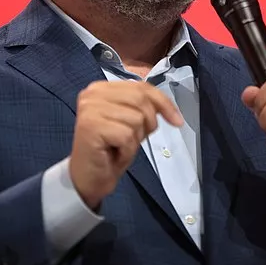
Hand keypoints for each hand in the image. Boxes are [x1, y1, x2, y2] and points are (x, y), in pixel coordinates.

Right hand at [70, 81, 182, 208]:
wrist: (89, 178)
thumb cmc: (110, 150)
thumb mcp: (132, 123)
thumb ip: (144, 107)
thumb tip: (168, 107)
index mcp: (102, 88)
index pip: (141, 87)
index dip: (163, 102)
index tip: (177, 119)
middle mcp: (92, 94)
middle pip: (140, 99)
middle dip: (148, 122)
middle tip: (136, 139)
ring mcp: (90, 109)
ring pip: (136, 118)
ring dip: (135, 139)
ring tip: (120, 146)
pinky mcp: (91, 126)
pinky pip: (126, 135)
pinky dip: (127, 150)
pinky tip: (115, 153)